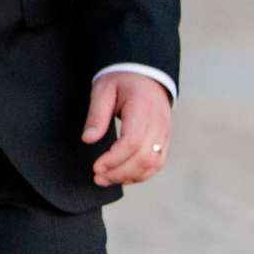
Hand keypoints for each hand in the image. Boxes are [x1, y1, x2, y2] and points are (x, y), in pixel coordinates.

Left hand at [84, 70, 172, 187]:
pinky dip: (141, 174)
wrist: (146, 74)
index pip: (133, 141)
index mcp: (143, 108)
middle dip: (120, 172)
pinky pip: (157, 162)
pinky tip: (122, 176)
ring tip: (106, 179)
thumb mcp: (103, 90)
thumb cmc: (121, 81)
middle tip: (97, 177)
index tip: (96, 167)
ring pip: (154, 164)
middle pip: (144, 157)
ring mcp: (165, 132)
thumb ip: (96, 115)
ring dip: (130, 177)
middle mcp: (159, 122)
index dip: (114, 158)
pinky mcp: (165, 139)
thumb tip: (88, 139)